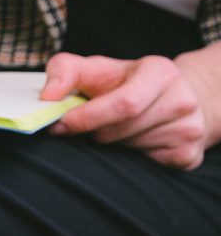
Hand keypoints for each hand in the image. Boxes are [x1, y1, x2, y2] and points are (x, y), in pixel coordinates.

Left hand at [42, 52, 219, 169]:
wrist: (177, 96)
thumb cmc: (127, 83)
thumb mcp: (96, 69)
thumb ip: (65, 72)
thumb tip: (47, 96)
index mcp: (161, 73)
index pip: (124, 104)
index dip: (87, 118)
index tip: (61, 124)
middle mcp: (182, 100)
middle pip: (121, 131)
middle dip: (95, 132)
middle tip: (90, 126)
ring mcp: (189, 130)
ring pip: (129, 151)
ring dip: (110, 145)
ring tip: (116, 129)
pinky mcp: (188, 156)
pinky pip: (144, 166)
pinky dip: (128, 159)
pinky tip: (134, 141)